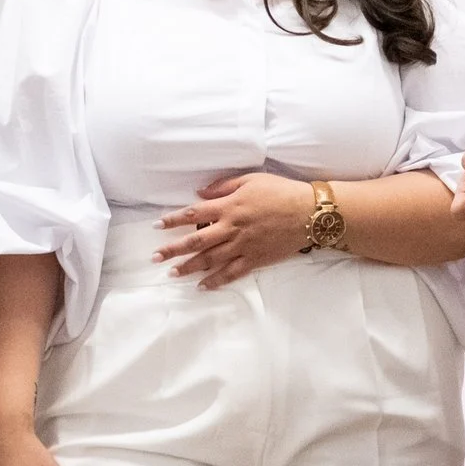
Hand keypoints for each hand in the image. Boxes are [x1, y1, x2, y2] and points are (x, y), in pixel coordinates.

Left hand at [155, 172, 312, 287]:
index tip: (157, 226)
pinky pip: (232, 273)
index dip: (173, 220)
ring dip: (189, 267)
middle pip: (196, 241)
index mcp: (229, 207)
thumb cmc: (281, 191)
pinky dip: (216, 281)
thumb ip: (223, 186)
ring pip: (210, 260)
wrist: (309, 213)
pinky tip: (202, 286)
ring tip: (173, 273)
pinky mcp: (255, 259)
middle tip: (155, 257)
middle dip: (173, 249)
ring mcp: (243, 246)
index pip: (194, 214)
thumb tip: (200, 194)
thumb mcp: (251, 179)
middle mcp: (232, 228)